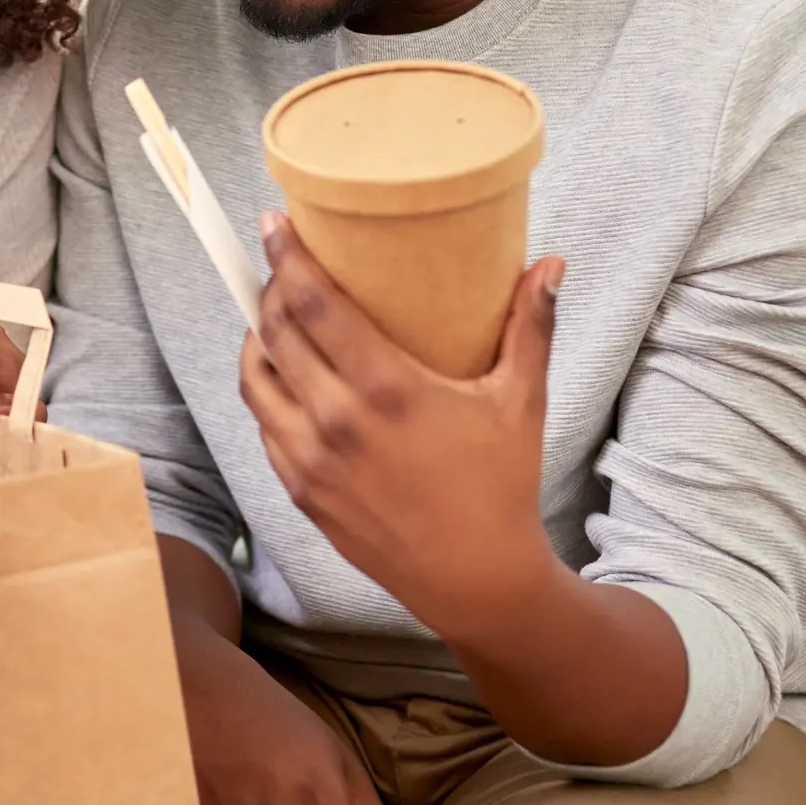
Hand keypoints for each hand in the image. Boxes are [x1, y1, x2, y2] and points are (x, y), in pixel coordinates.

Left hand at [242, 213, 564, 642]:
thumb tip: (549, 264)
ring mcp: (310, 459)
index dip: (287, 258)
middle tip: (277, 263)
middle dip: (268, 289)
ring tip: (272, 315)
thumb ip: (529, 326)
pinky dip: (266, 392)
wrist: (476, 580)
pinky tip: (284, 377)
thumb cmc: (501, 487)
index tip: (273, 224)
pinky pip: (264, 426)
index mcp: (385, 389)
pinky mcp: (300, 490)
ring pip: (255, 380)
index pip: (313, 304)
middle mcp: (335, 420)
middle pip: (274, 332)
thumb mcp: (520, 401)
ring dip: (257, 340)